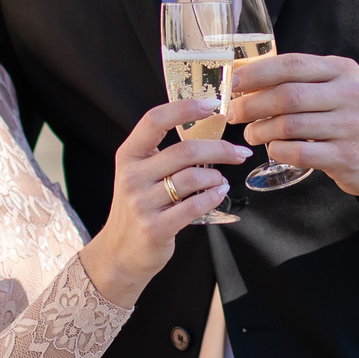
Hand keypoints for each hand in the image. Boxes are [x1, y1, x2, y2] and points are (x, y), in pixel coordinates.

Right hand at [81, 99, 248, 305]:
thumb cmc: (138, 207)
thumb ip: (163, 154)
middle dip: (220, 149)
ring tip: (222, 180)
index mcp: (128, 155)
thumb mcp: (140, 174)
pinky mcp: (155, 228)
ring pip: (192, 178)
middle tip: (239, 152)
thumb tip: (207, 130)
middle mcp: (132, 176)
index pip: (155, 120)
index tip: (213, 105)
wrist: (119, 253)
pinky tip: (218, 193)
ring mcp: (141, 203)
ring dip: (216, 177)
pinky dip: (212, 197)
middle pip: (184, 151)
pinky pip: (193, 206)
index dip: (185, 109)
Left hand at [226, 53, 358, 198]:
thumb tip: (244, 74)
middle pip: (288, 95)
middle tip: (234, 113)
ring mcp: (351, 126)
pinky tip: (273, 149)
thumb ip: (299, 80)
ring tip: (252, 133)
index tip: (232, 81)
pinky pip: (300, 153)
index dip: (257, 72)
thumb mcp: (334, 88)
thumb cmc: (350, 118)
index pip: (293, 64)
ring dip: (261, 130)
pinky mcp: (347, 156)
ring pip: (290, 125)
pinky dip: (278, 151)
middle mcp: (350, 94)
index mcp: (342, 70)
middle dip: (252, 104)